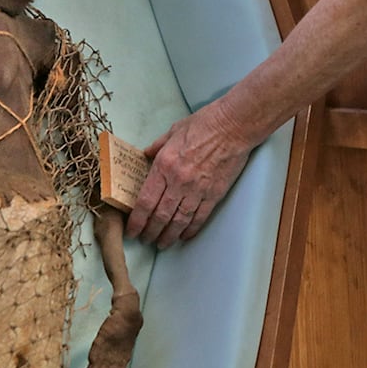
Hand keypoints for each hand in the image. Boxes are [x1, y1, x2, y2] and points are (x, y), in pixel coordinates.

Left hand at [126, 101, 252, 247]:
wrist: (233, 126)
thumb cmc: (204, 124)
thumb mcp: (173, 131)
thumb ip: (157, 146)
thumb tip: (146, 155)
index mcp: (164, 166)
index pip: (145, 201)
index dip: (137, 220)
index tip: (133, 230)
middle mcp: (178, 182)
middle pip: (160, 216)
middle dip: (150, 232)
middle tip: (146, 240)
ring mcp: (197, 190)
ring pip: (179, 221)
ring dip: (169, 236)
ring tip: (162, 243)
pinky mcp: (214, 193)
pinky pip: (200, 217)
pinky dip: (191, 229)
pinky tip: (184, 236)